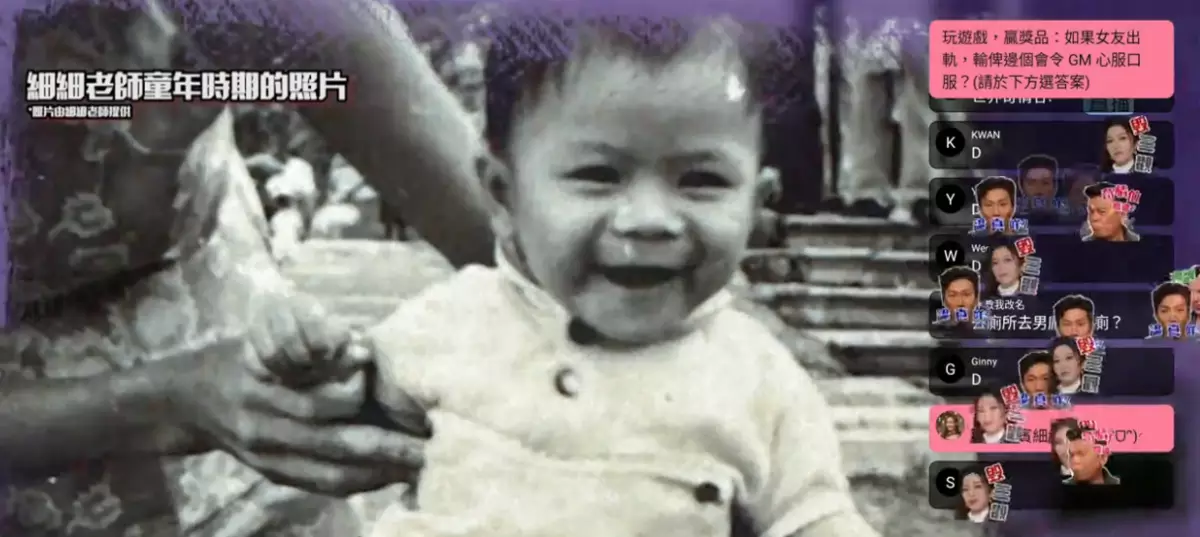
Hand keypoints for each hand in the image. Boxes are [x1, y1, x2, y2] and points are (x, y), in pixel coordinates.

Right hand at [163, 297, 423, 494]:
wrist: (188, 399)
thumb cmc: (242, 353)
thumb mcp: (266, 333)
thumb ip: (309, 337)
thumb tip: (360, 346)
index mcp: (263, 387)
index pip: (323, 404)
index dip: (368, 407)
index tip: (407, 406)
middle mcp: (264, 427)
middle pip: (334, 444)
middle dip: (386, 449)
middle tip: (429, 448)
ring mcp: (266, 457)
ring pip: (330, 474)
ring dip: (378, 474)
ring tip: (419, 469)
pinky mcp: (271, 474)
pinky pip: (320, 485)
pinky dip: (357, 484)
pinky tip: (388, 478)